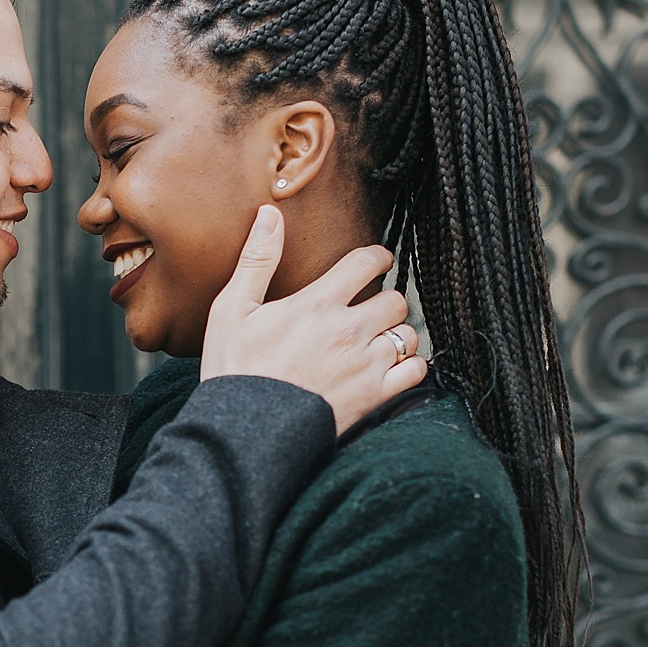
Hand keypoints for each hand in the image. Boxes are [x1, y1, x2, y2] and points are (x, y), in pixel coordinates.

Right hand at [199, 206, 425, 434]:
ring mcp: (365, 365)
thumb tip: (269, 214)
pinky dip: (408, 367)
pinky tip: (389, 368)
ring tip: (377, 342)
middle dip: (385, 302)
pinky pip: (415, 372)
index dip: (378, 257)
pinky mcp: (375, 397)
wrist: (245, 432)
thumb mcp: (232, 309)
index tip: (376, 262)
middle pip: (395, 300)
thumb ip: (257, 259)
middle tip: (370, 310)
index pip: (367, 262)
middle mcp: (348, 331)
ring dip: (396, 336)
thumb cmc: (235, 370)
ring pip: (408, 335)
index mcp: (317, 304)